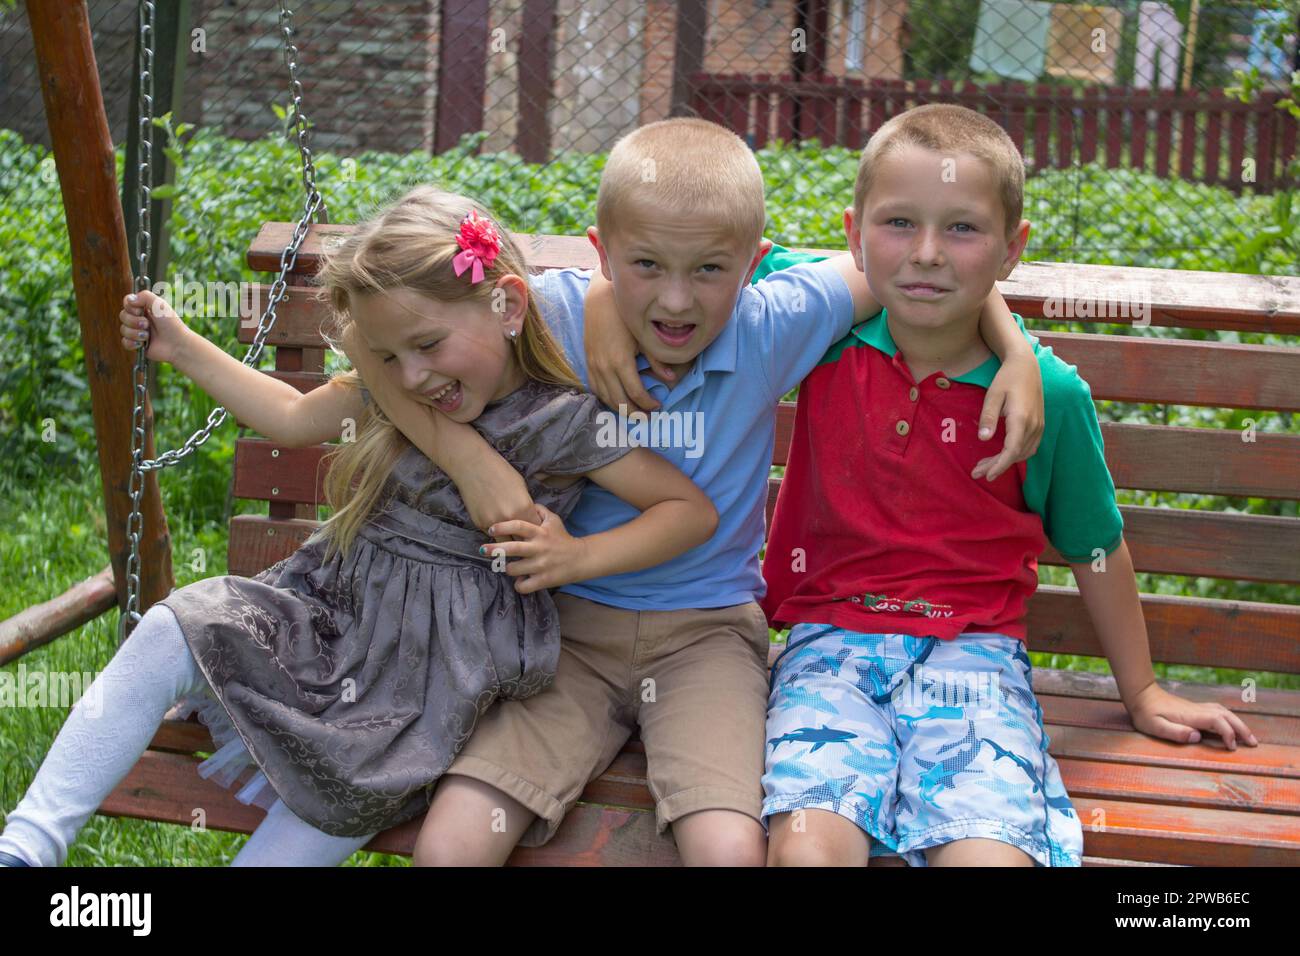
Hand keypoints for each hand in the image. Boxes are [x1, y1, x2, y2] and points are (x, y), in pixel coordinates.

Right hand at [119, 289, 189, 363]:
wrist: (177, 345)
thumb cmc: (171, 324)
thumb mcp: (160, 305)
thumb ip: (144, 296)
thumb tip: (129, 299)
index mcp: (145, 308)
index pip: (127, 302)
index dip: (130, 307)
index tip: (140, 310)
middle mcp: (140, 319)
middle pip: (123, 315)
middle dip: (133, 321)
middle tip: (147, 324)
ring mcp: (138, 332)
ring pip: (123, 329)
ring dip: (135, 333)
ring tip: (147, 336)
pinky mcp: (138, 345)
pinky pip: (125, 342)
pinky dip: (132, 343)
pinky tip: (142, 344)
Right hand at [456, 447, 539, 541]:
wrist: (473, 466)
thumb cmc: (499, 471)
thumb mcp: (520, 486)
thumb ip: (526, 505)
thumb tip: (528, 517)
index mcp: (524, 508)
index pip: (536, 528)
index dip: (536, 530)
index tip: (536, 531)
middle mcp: (509, 519)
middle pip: (522, 539)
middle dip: (524, 539)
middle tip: (524, 538)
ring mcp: (493, 523)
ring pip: (506, 542)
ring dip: (509, 540)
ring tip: (511, 537)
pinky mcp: (480, 524)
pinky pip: (492, 534)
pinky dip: (496, 533)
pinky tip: (497, 527)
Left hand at [479, 503, 589, 593]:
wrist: (581, 558)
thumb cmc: (564, 538)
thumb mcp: (554, 520)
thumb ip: (539, 511)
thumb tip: (525, 504)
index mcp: (540, 532)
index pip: (518, 526)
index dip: (502, 526)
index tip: (491, 528)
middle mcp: (539, 548)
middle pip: (512, 548)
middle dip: (494, 549)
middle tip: (482, 550)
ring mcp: (541, 565)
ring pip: (513, 569)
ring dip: (507, 568)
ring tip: (508, 566)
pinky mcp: (544, 580)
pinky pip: (523, 586)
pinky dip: (519, 585)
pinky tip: (520, 581)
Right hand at [584, 286, 672, 411]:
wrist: (600, 302)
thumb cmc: (625, 317)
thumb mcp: (643, 338)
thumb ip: (656, 360)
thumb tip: (671, 377)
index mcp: (621, 362)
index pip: (636, 393)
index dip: (648, 403)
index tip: (658, 405)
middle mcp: (605, 368)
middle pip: (620, 401)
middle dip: (635, 413)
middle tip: (647, 417)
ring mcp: (594, 366)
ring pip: (606, 398)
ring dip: (620, 409)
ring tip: (634, 413)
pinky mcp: (588, 363)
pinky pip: (595, 389)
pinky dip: (606, 399)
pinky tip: (616, 401)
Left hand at [972, 351, 1043, 480]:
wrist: (1026, 366)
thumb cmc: (1007, 379)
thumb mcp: (993, 395)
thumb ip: (988, 417)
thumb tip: (983, 439)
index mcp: (1021, 419)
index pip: (1011, 450)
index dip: (999, 465)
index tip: (987, 475)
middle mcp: (1034, 425)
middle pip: (1016, 455)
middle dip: (996, 466)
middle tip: (976, 472)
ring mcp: (1039, 426)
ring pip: (1023, 453)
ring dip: (1005, 461)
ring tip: (984, 465)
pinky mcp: (1040, 425)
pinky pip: (1029, 447)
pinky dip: (1015, 455)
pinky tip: (1001, 456)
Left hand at [1127, 683, 1258, 750]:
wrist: (1141, 694)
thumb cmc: (1146, 713)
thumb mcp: (1155, 726)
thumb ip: (1175, 732)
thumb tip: (1197, 736)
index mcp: (1191, 716)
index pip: (1218, 722)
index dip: (1228, 734)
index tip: (1232, 747)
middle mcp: (1197, 710)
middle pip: (1226, 716)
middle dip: (1242, 729)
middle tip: (1254, 743)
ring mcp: (1197, 707)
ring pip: (1224, 712)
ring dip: (1238, 723)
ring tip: (1248, 737)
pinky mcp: (1194, 708)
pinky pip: (1218, 711)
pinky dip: (1229, 718)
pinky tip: (1231, 724)